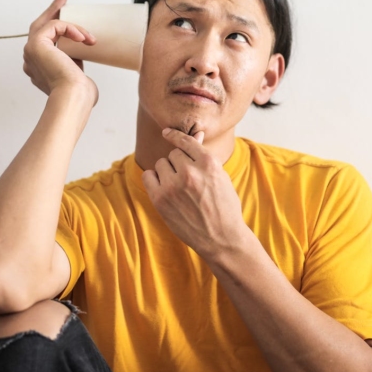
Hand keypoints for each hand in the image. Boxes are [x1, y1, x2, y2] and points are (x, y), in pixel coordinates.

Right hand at [22, 0, 98, 103]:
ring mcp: (30, 52)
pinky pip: (54, 26)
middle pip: (38, 27)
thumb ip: (73, 62)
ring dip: (70, 24)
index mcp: (38, 68)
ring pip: (47, 25)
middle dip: (52, 11)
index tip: (64, 12)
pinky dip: (70, 28)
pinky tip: (83, 38)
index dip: (54, 26)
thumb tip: (82, 50)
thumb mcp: (76, 74)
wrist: (73, 97)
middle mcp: (30, 60)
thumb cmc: (79, 93)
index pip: (43, 42)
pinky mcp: (35, 44)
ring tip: (87, 34)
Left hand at [141, 128, 247, 259]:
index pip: (186, 141)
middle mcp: (190, 172)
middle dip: (178, 163)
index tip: (166, 132)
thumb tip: (196, 133)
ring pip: (161, 163)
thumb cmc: (224, 206)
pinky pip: (148, 176)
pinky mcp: (160, 199)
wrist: (222, 238)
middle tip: (188, 179)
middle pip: (173, 153)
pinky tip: (164, 188)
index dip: (175, 135)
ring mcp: (173, 186)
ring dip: (167, 172)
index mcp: (208, 163)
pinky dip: (154, 180)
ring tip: (179, 187)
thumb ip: (204, 156)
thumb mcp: (220, 177)